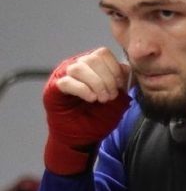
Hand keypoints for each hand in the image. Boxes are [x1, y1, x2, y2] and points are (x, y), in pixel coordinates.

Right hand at [43, 48, 131, 174]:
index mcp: (92, 65)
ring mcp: (63, 76)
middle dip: (107, 78)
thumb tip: (126, 67)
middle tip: (111, 96)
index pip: (103, 53)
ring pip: (79, 68)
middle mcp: (76, 66)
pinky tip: (91, 99)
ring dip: (96, 84)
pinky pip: (67, 82)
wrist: (83, 137)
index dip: (114, 69)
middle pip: (93, 59)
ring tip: (101, 99)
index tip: (120, 86)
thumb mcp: (118, 97)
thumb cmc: (99, 116)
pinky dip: (83, 89)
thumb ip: (122, 80)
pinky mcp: (53, 89)